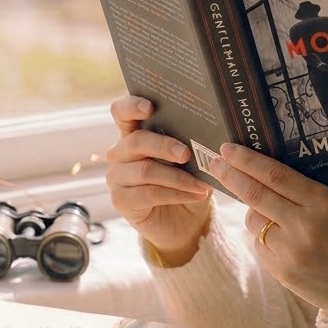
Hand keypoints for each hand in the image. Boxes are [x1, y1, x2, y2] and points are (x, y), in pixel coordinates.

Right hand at [106, 95, 210, 263]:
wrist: (187, 221)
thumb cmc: (188, 180)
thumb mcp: (192, 158)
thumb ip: (190, 141)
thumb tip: (209, 129)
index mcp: (134, 133)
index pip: (121, 112)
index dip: (132, 106)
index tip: (150, 107)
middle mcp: (120, 153)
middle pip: (136, 141)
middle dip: (164, 146)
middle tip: (187, 154)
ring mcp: (117, 177)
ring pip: (145, 171)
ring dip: (178, 177)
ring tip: (203, 183)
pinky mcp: (121, 201)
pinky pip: (149, 194)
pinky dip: (177, 194)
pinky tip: (197, 194)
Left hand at [208, 143, 327, 315]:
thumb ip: (308, 191)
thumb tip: (266, 170)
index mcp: (324, 203)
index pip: (276, 176)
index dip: (248, 160)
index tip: (228, 149)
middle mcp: (304, 226)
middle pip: (255, 195)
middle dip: (230, 176)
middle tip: (214, 163)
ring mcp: (290, 251)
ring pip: (253, 220)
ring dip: (253, 211)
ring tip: (274, 215)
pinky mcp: (281, 270)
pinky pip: (259, 244)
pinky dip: (265, 237)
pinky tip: (285, 242)